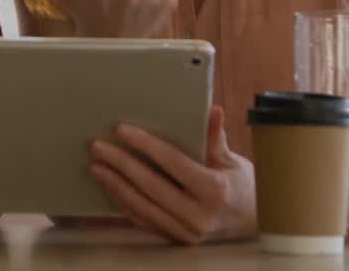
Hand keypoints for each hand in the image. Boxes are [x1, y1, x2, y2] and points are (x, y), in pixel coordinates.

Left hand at [88, 106, 256, 243]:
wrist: (252, 222)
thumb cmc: (241, 186)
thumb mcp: (232, 160)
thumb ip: (216, 138)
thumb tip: (213, 110)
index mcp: (214, 190)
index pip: (173, 162)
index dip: (146, 145)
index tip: (122, 130)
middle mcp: (198, 215)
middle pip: (150, 185)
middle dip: (121, 164)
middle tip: (98, 147)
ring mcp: (185, 231)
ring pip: (142, 206)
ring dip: (115, 185)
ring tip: (96, 166)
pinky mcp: (175, 238)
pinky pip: (143, 220)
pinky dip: (123, 203)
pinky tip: (110, 187)